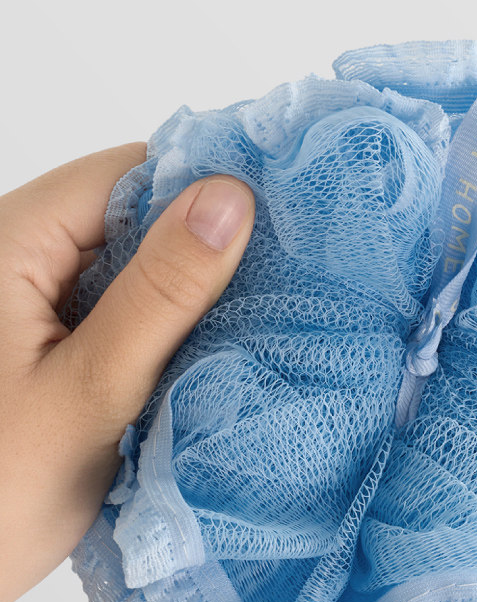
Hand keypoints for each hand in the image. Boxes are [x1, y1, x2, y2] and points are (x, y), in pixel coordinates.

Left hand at [0, 143, 254, 601]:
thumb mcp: (89, 390)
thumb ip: (160, 294)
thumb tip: (232, 199)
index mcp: (7, 243)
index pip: (125, 174)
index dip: (205, 189)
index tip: (284, 223)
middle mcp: (18, 258)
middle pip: (131, 215)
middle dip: (205, 245)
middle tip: (287, 280)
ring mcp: (37, 304)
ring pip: (134, 265)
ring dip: (192, 292)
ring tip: (265, 314)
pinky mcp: (55, 344)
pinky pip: (125, 310)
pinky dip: (171, 326)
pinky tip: (216, 348)